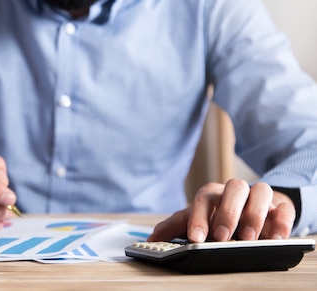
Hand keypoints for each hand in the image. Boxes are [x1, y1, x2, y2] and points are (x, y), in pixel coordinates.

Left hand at [148, 179, 295, 241]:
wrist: (248, 208)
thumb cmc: (217, 215)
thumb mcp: (195, 220)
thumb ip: (174, 227)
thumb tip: (151, 238)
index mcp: (212, 194)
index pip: (204, 198)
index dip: (199, 218)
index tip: (196, 238)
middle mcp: (235, 191)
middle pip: (233, 189)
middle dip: (227, 213)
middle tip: (222, 237)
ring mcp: (259, 197)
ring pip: (260, 191)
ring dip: (254, 214)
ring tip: (248, 238)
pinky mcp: (280, 206)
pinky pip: (284, 208)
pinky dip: (281, 221)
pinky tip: (276, 237)